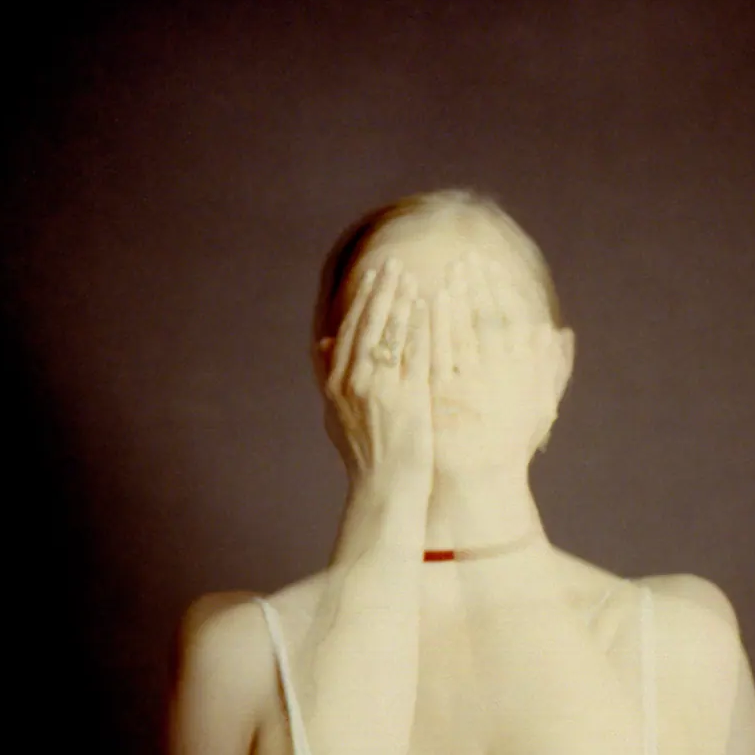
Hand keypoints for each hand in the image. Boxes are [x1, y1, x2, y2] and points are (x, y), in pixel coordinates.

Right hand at [323, 257, 432, 490]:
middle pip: (368, 326)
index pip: (349, 331)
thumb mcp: (339, 415)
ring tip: (412, 276)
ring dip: (401, 301)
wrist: (384, 492)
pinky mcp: (406, 400)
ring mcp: (378, 390)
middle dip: (382, 291)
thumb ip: (332, 376)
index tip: (374, 275)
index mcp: (335, 385)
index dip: (362, 301)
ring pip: (389, 335)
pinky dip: (420, 327)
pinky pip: (413, 354)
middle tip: (394, 262)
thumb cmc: (367, 456)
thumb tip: (324, 343)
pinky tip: (430, 307)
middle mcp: (352, 383)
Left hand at [434, 252, 558, 461]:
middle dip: (475, 286)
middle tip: (465, 258)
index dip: (499, 291)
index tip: (490, 266)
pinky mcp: (439, 396)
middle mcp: (496, 375)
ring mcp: (465, 384)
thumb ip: (551, 368)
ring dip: (454, 299)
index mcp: (519, 372)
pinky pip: (433, 352)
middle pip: (484, 319)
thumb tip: (561, 334)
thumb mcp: (538, 405)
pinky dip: (430, 326)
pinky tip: (423, 305)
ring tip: (445, 273)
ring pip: (459, 331)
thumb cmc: (508, 443)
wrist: (478, 482)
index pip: (509, 320)